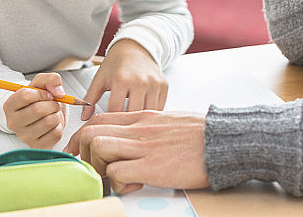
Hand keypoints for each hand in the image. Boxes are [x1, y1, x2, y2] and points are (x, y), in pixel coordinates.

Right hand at [3, 72, 66, 147]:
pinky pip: (56, 133)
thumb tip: (59, 93)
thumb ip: (51, 79)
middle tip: (54, 104)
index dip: (42, 93)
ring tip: (53, 113)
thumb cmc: (40, 98)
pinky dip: (59, 126)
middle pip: (38, 110)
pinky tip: (54, 124)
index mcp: (9, 106)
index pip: (25, 95)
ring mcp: (24, 136)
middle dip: (52, 104)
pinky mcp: (37, 146)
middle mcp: (13, 122)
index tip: (47, 94)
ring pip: (49, 122)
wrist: (45, 115)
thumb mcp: (42, 83)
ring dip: (57, 114)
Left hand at [65, 110, 208, 193]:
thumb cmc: (202, 134)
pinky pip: (117, 172)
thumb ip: (150, 129)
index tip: (79, 150)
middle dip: (84, 152)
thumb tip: (139, 141)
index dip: (82, 135)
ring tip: (112, 177)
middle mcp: (138, 128)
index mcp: (143, 116)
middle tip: (94, 168)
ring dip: (98, 166)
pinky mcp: (151, 166)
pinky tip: (131, 185)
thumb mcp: (169, 122)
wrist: (223, 140)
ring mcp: (144, 146)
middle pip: (92, 131)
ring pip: (98, 147)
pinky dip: (117, 183)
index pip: (100, 118)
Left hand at [81, 39, 167, 120]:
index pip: (115, 110)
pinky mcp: (164, 86)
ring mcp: (154, 84)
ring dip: (141, 121)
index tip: (107, 125)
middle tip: (120, 128)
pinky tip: (144, 114)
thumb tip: (84, 118)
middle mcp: (140, 81)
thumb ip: (90, 98)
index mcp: (121, 80)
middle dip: (126, 123)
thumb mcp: (100, 78)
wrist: (136, 48)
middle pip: (133, 114)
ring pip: (149, 114)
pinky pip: (160, 108)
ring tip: (132, 123)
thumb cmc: (116, 64)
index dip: (110, 120)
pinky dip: (152, 114)